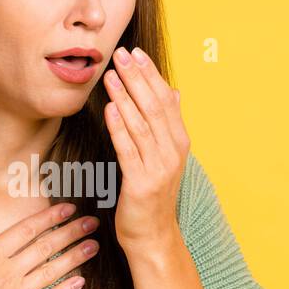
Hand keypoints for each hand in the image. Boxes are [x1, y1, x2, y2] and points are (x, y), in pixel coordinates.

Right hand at [0, 198, 100, 288]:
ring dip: (74, 258)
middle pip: (46, 248)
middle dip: (71, 233)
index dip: (50, 217)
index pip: (27, 230)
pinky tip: (79, 283)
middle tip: (93, 223)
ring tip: (93, 247)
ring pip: (51, 272)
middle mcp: (9, 272)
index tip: (69, 208)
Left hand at [102, 45, 190, 250]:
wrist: (153, 236)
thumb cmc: (153, 194)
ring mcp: (159, 168)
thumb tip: (175, 92)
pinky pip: (128, 150)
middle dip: (137, 78)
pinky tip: (109, 109)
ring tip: (110, 74)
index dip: (151, 74)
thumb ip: (168, 124)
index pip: (167, 99)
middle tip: (120, 54)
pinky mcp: (141, 183)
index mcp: (179, 142)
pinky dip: (119, 128)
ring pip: (141, 124)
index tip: (136, 52)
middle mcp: (173, 152)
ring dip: (125, 97)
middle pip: (155, 106)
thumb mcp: (165, 156)